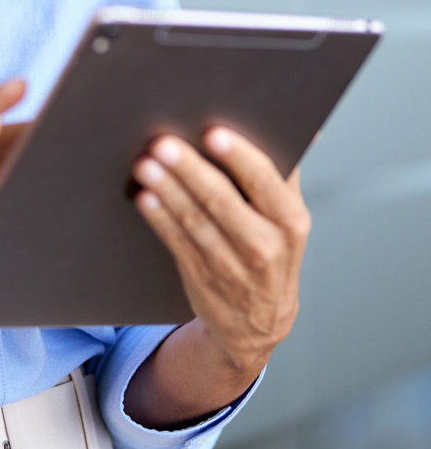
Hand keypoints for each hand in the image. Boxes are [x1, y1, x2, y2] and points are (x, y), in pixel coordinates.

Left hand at [132, 128, 310, 378]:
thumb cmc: (272, 250)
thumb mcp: (288, 217)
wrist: (259, 322)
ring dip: (168, 191)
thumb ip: (284, 173)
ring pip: (196, 221)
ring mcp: (232, 265)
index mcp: (291, 221)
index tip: (212, 133)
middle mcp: (265, 245)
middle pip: (223, 201)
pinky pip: (177, 242)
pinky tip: (145, 197)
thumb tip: (304, 125)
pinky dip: (160, 219)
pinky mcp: (201, 276)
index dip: (239, 156)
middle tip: (164, 143)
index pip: (265, 181)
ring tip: (146, 164)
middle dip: (191, 170)